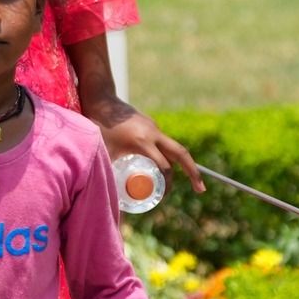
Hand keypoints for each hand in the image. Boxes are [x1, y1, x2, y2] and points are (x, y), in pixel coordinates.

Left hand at [87, 98, 204, 193]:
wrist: (100, 99)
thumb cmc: (97, 127)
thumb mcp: (104, 151)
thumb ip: (110, 171)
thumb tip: (112, 196)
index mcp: (142, 142)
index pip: (162, 167)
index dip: (165, 185)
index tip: (161, 198)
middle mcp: (153, 133)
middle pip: (181, 154)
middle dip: (193, 172)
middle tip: (201, 190)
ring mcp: (154, 127)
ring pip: (173, 149)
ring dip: (178, 165)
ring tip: (177, 182)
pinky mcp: (151, 124)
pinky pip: (163, 142)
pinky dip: (165, 155)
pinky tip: (158, 165)